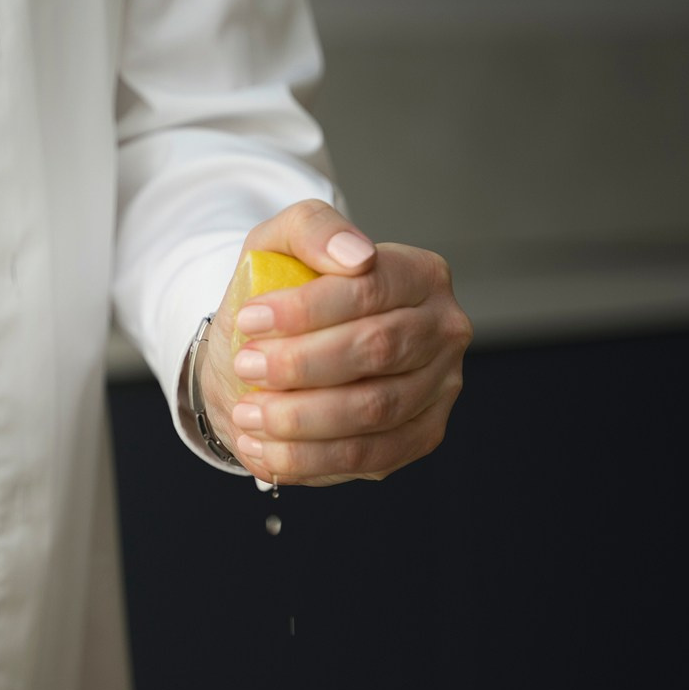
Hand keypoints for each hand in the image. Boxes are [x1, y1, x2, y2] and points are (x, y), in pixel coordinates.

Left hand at [200, 200, 471, 485]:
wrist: (278, 353)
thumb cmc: (284, 296)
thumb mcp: (281, 245)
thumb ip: (312, 228)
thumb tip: (355, 256)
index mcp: (420, 275)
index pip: (371, 289)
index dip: (308, 308)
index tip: (248, 318)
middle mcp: (443, 331)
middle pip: (377, 351)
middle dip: (301, 365)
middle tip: (245, 366)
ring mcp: (439, 389)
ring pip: (374, 412)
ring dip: (301, 420)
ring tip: (248, 414)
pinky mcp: (420, 437)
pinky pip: (369, 459)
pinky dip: (310, 461)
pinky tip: (264, 450)